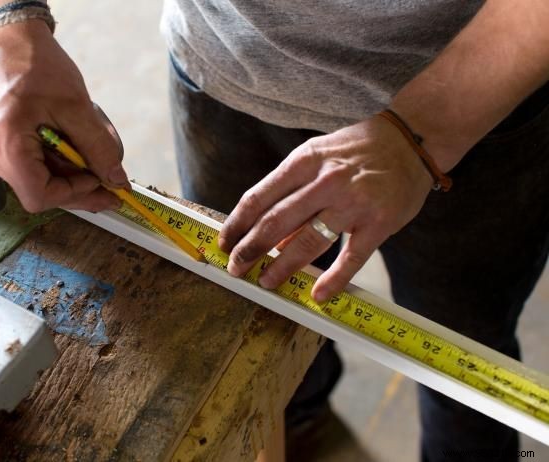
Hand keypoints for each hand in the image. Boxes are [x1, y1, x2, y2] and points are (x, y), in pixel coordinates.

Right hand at [0, 20, 128, 212]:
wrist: (11, 41)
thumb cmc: (36, 65)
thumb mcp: (77, 107)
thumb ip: (99, 148)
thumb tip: (116, 179)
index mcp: (5, 145)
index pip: (41, 195)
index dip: (75, 193)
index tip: (100, 180)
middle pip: (42, 191)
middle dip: (80, 185)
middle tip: (110, 179)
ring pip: (40, 180)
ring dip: (72, 172)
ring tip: (93, 149)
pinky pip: (33, 167)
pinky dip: (59, 162)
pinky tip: (74, 146)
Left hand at [218, 115, 434, 302]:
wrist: (411, 140)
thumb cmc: (357, 149)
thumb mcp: (318, 156)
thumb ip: (294, 192)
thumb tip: (274, 236)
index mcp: (304, 161)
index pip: (259, 197)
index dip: (236, 224)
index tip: (224, 242)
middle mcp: (325, 181)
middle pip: (276, 222)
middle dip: (250, 249)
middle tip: (236, 268)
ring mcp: (353, 203)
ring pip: (308, 242)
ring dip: (282, 266)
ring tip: (266, 282)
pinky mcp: (378, 223)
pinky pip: (351, 258)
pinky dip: (333, 280)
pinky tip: (318, 295)